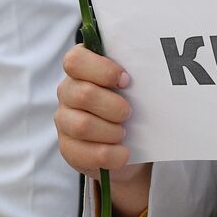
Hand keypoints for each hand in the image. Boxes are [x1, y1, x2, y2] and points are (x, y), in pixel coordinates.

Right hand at [55, 45, 151, 216]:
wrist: (132, 143)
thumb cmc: (133, 102)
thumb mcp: (134, 83)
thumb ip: (133, 69)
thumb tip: (151, 62)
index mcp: (81, 69)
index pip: (76, 61)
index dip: (102, 70)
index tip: (126, 80)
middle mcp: (68, 92)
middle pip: (83, 95)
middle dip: (114, 106)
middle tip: (129, 112)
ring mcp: (65, 120)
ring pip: (82, 126)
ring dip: (111, 131)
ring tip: (125, 133)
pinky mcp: (68, 148)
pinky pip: (84, 153)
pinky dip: (110, 155)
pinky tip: (123, 153)